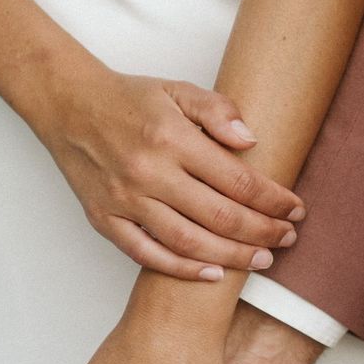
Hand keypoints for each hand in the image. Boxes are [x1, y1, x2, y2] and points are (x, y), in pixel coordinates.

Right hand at [32, 57, 305, 280]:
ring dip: (232, 256)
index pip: (237, 180)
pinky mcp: (105, 220)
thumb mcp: (177, 90)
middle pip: (220, 216)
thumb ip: (217, 110)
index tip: (295, 210)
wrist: (67, 106)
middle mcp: (149, 173)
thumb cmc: (129, 100)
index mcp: (171, 139)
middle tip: (288, 239)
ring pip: (189, 242)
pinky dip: (182, 269)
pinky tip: (213, 274)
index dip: (273, 200)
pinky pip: (147, 255)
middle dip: (262, 232)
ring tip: (262, 260)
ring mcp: (125, 200)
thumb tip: (250, 140)